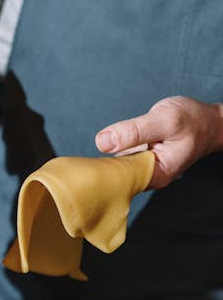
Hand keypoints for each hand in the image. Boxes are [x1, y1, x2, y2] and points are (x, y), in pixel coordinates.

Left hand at [95, 96, 222, 187]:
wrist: (209, 121)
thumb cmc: (192, 120)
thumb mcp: (163, 120)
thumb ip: (133, 131)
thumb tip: (102, 142)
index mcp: (156, 175)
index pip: (119, 180)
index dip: (102, 169)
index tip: (89, 161)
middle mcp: (149, 177)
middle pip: (115, 175)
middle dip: (102, 163)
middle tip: (93, 150)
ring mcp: (144, 169)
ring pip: (116, 165)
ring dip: (107, 155)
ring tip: (99, 147)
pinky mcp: (140, 159)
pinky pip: (121, 157)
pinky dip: (114, 149)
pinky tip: (110, 142)